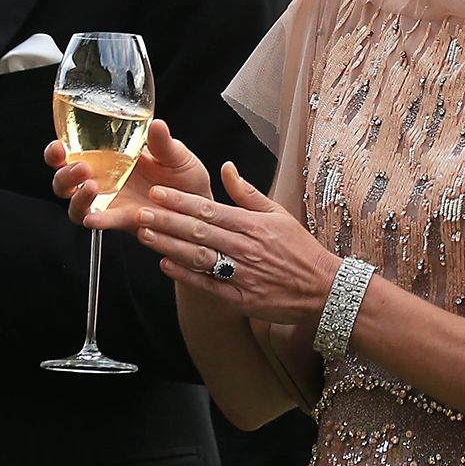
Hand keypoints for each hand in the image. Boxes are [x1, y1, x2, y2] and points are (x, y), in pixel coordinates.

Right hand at [47, 119, 212, 232]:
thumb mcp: (176, 155)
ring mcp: (110, 201)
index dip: (56, 151)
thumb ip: (163, 143)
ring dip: (78, 196)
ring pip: (76, 204)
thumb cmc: (184, 176)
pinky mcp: (121, 220)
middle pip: (64, 180)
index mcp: (108, 156)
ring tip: (92, 186)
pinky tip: (94, 218)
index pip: (72, 151)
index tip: (58, 146)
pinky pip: (103, 221)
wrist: (199, 206)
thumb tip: (157, 124)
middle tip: (80, 166)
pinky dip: (96, 220)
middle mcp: (102, 179)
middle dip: (63, 173)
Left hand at [134, 161, 340, 324]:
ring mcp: (243, 274)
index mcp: (252, 224)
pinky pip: (209, 285)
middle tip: (141, 211)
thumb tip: (226, 167)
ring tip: (145, 235)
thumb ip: (247, 192)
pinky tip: (166, 265)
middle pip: (199, 231)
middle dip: (167, 220)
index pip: (210, 209)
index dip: (181, 201)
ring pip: (200, 257)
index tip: (158, 193)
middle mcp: (245, 247)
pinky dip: (187, 275)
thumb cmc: (299, 248)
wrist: (323, 288)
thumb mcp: (277, 213)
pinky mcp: (242, 298)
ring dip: (170, 245)